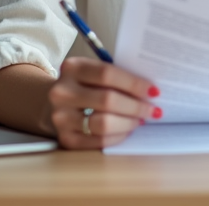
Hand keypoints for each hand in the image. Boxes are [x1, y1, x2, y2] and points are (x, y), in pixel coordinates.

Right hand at [45, 57, 161, 149]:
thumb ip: (117, 77)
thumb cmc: (85, 85)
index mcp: (72, 68)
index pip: (107, 74)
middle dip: (136, 106)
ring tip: (140, 120)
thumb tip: (150, 91)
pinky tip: (127, 130)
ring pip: (104, 123)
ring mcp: (61, 117)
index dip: (134, 84)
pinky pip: (99, 141)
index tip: (153, 91)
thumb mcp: (94, 72)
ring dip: (129, 123)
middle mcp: (62, 92)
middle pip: (107, 100)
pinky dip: (119, 136)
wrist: (55, 103)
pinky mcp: (66, 139)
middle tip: (153, 110)